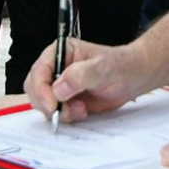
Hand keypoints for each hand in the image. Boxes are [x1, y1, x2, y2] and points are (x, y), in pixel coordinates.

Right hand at [25, 39, 152, 123]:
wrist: (133, 79)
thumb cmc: (120, 66)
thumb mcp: (103, 67)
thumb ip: (81, 75)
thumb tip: (58, 89)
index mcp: (59, 52)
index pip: (38, 71)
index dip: (41, 90)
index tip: (53, 105)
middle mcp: (55, 68)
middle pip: (34, 89)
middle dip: (48, 104)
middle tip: (68, 111)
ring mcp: (59, 85)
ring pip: (43, 104)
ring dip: (60, 111)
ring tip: (82, 109)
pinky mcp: (65, 100)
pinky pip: (55, 113)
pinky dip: (66, 116)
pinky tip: (83, 111)